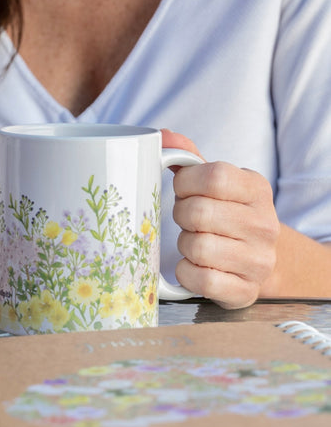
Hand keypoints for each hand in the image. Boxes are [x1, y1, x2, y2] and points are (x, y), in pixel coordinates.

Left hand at [161, 129, 280, 308]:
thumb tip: (162, 136)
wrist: (258, 259)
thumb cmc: (226, 215)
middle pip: (198, 212)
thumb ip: (189, 158)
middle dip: (181, 215)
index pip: (214, 176)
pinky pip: (200, 279)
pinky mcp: (244, 290)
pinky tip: (194, 266)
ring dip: (184, 245)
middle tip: (188, 219)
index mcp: (256, 189)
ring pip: (198, 247)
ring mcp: (258, 260)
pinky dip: (186, 273)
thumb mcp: (216, 183)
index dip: (185, 183)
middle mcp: (264, 224)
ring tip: (194, 242)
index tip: (183, 190)